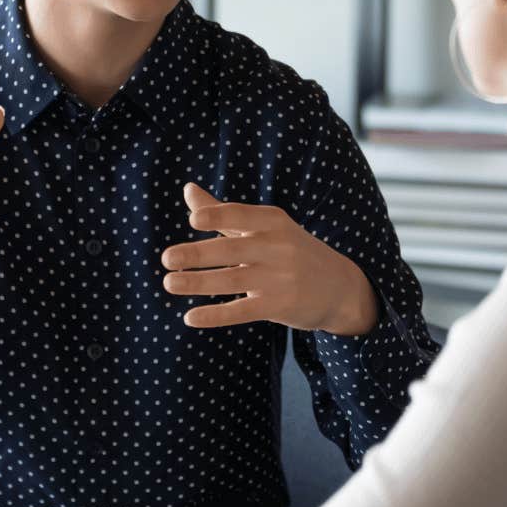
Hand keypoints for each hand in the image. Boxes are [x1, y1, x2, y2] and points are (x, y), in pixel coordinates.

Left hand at [162, 183, 379, 335]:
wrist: (340, 287)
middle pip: (232, 249)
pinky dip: (215, 315)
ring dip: (198, 282)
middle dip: (198, 254)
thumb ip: (224, 213)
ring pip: (233, 280)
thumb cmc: (290, 252)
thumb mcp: (264, 227)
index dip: (218, 217)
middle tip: (167, 258)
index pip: (241, 215)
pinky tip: (190, 317)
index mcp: (272, 221)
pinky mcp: (280, 306)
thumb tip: (187, 189)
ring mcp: (280, 278)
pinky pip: (242, 311)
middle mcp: (278, 247)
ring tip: (169, 283)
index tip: (193, 220)